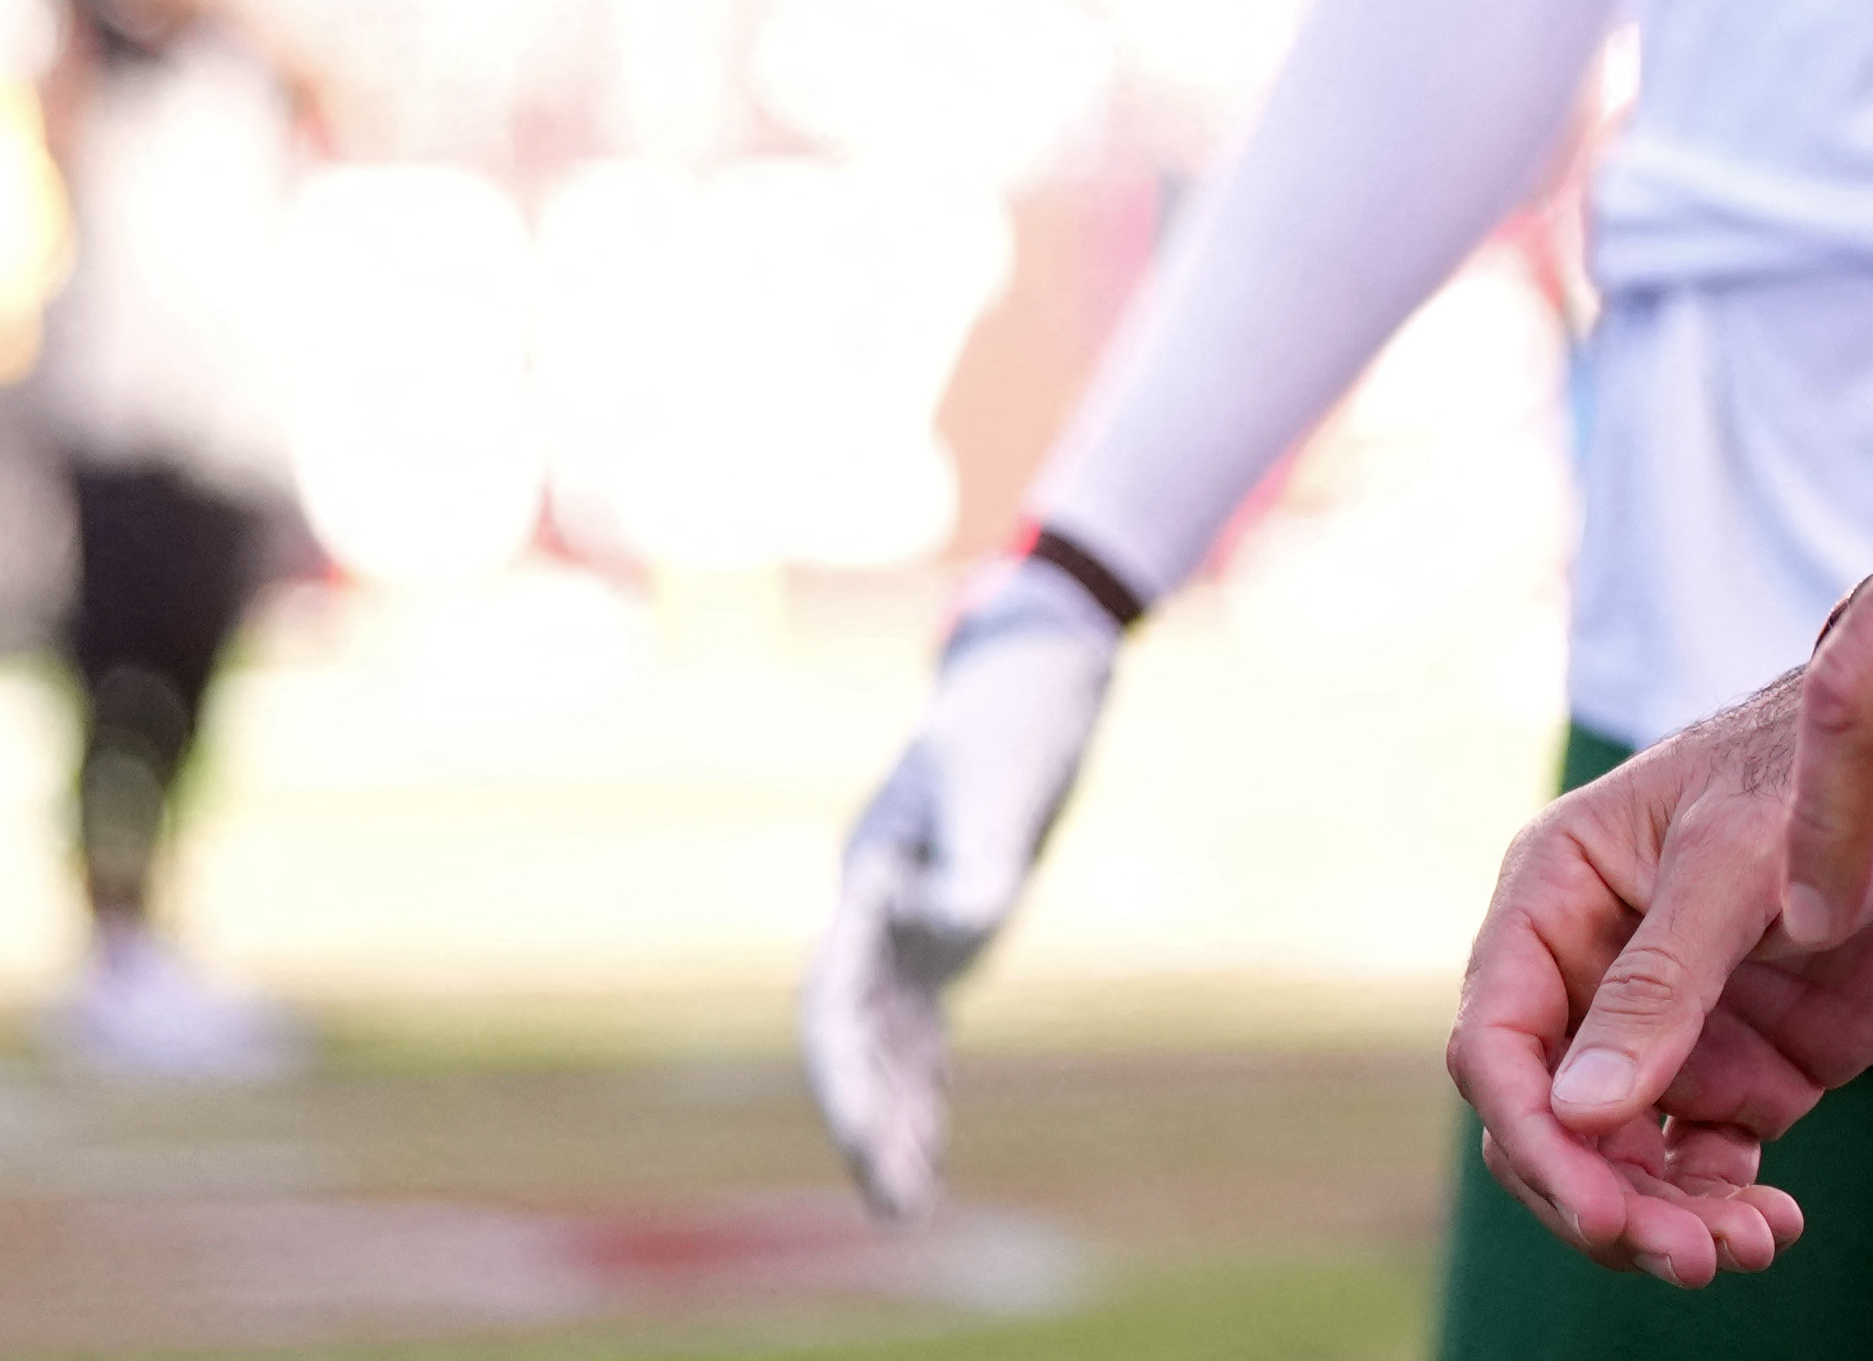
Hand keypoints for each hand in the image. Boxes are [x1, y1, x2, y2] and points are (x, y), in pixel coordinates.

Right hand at [801, 552, 1125, 1218]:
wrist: (1037, 667)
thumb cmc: (1014, 717)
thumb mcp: (1001, 783)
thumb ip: (976, 858)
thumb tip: (953, 931)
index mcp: (870, 876)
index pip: (835, 1002)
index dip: (844, 1076)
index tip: (863, 1138)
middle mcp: (878, 907)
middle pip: (851, 1035)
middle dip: (866, 1118)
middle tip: (893, 1205)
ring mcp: (908, 917)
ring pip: (884, 1037)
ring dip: (893, 1113)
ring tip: (905, 1202)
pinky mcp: (948, 919)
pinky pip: (920, 1018)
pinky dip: (922, 1077)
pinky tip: (928, 1133)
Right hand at [1448, 682, 1872, 1287]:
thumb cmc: (1828, 763)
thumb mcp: (1741, 855)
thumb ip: (1664, 978)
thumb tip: (1577, 1110)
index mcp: (1557, 893)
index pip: (1497, 1036)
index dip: (1531, 1132)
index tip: (1597, 1204)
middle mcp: (1593, 971)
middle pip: (1550, 1123)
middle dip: (1603, 1199)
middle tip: (1685, 1255)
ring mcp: (1667, 1030)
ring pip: (1621, 1163)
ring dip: (1666, 1221)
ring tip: (1746, 1245)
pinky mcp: (1741, 1070)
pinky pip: (1700, 1168)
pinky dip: (1722, 1210)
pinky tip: (1773, 1225)